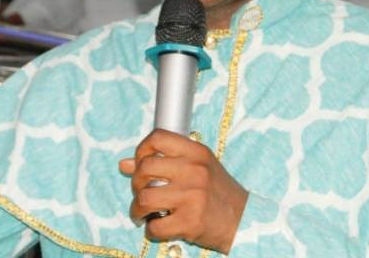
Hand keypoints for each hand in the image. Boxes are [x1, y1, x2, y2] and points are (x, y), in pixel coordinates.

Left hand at [119, 129, 247, 253]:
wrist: (244, 219)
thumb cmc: (218, 192)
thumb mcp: (197, 168)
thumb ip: (164, 162)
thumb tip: (124, 164)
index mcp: (196, 152)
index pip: (158, 138)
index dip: (141, 149)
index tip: (140, 163)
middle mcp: (194, 170)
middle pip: (145, 168)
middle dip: (135, 184)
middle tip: (141, 193)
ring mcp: (192, 196)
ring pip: (144, 199)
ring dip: (137, 210)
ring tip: (142, 213)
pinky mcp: (190, 221)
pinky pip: (155, 226)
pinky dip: (151, 230)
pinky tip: (158, 226)